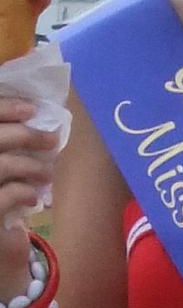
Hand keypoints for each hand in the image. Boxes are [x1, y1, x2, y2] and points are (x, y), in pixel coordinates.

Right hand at [0, 98, 57, 298]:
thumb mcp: (3, 170)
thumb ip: (8, 145)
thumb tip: (36, 116)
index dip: (4, 108)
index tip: (32, 109)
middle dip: (26, 135)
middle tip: (52, 140)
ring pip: (1, 165)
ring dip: (31, 167)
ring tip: (46, 176)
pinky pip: (5, 195)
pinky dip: (25, 192)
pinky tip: (34, 199)